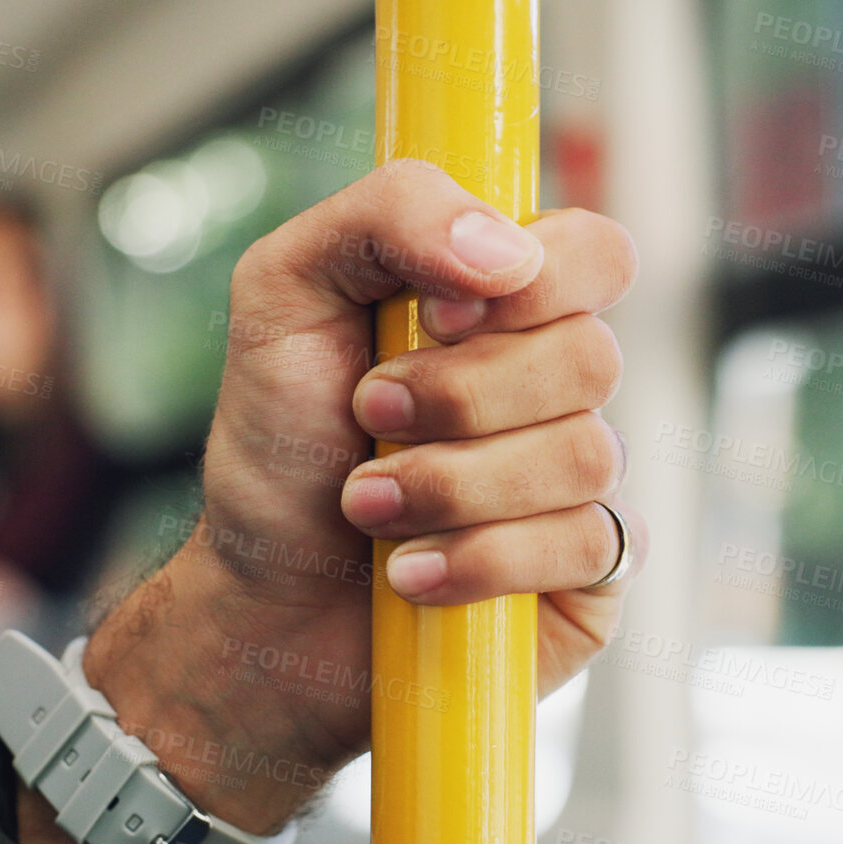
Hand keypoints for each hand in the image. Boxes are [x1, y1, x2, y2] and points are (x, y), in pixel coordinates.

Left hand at [28, 160, 643, 843]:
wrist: (251, 627)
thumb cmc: (261, 470)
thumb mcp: (279, 305)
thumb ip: (379, 216)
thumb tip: (513, 234)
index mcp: (499, 321)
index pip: (591, 248)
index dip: (523, 280)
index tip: (432, 312)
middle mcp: (550, 407)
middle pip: (589, 355)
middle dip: (456, 396)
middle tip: (373, 428)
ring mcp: (575, 505)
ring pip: (585, 460)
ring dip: (453, 486)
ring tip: (371, 516)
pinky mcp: (583, 599)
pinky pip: (581, 558)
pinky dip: (480, 564)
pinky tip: (410, 582)